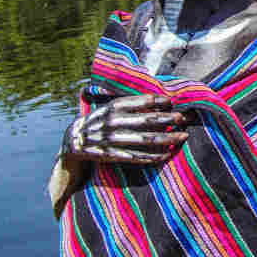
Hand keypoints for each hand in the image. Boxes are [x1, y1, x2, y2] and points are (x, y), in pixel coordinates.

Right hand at [62, 94, 188, 164]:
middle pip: (147, 120)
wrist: (72, 141)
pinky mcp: (111, 155)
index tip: (173, 101)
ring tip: (183, 136)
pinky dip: (153, 156)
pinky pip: (136, 156)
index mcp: (113, 107)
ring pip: (145, 139)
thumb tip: (159, 100)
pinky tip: (167, 154)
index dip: (159, 101)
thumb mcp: (109, 108)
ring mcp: (111, 139)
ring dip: (167, 138)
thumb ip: (129, 104)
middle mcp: (112, 122)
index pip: (140, 101)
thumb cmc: (98, 121)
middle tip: (184, 118)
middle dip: (168, 119)